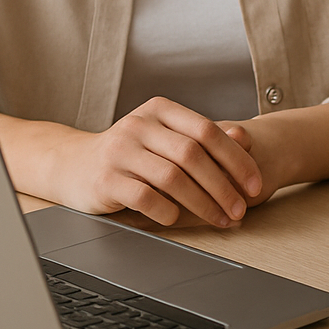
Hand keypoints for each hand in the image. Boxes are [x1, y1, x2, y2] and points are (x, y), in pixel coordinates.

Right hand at [46, 97, 263, 228]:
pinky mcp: (105, 178)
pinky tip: (177, 219)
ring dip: (202, 203)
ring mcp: (120, 150)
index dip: (236, 159)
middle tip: (241, 209)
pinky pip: (144, 197)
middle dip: (223, 186)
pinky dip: (166, 210)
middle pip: (193, 155)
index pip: (207, 131)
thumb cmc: (130, 153)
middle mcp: (139, 124)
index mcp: (160, 109)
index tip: (255, 184)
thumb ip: (203, 138)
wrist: (72, 164)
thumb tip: (246, 138)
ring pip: (172, 177)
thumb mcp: (166, 138)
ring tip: (220, 219)